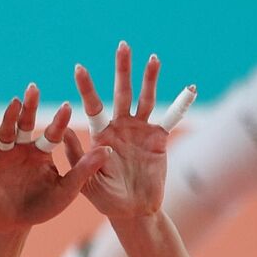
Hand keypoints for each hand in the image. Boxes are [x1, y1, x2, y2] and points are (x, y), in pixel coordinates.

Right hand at [0, 84, 108, 232]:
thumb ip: (84, 170)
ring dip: (9, 116)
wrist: (12, 224)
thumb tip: (108, 149)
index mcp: (43, 151)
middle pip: (26, 123)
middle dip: (30, 107)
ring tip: (15, 102)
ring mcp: (3, 153)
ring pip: (6, 130)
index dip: (59, 121)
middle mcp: (23, 147)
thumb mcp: (66, 190)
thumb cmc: (42, 207)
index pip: (53, 132)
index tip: (67, 107)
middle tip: (34, 88)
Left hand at [74, 42, 193, 218]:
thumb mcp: (84, 180)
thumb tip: (66, 132)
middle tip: (122, 46)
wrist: (131, 210)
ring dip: (150, 79)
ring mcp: (140, 131)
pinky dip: (181, 104)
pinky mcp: (159, 138)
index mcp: (101, 134)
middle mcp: (120, 127)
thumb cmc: (105, 198)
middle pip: (121, 93)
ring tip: (152, 58)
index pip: (92, 106)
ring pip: (146, 99)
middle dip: (122, 70)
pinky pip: (171, 118)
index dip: (86, 88)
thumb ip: (77, 156)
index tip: (78, 68)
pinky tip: (191, 88)